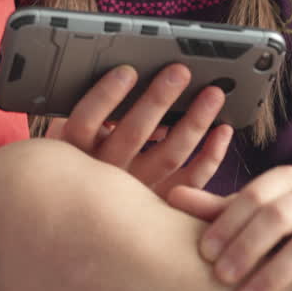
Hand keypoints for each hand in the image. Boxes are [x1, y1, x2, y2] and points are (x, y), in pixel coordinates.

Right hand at [56, 63, 232, 196]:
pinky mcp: (164, 202)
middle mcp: (106, 174)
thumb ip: (88, 116)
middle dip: (159, 99)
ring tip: (212, 95)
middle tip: (180, 72)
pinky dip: (211, 155)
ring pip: (170, 154)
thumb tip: (119, 82)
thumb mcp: (69, 139)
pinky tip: (222, 131)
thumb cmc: (82, 164)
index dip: (106, 96)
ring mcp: (137, 192)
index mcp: (76, 152)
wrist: (90, 218)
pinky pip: (192, 180)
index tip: (127, 71)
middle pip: (134, 133)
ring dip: (194, 121)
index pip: (86, 120)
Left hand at [167, 166, 291, 290]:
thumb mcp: (253, 214)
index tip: (204, 252)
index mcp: (288, 180)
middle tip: (220, 277)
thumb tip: (172, 196)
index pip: (254, 196)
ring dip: (272, 277)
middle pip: (279, 218)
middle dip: (246, 249)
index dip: (228, 223)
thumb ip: (216, 208)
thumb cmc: (285, 227)